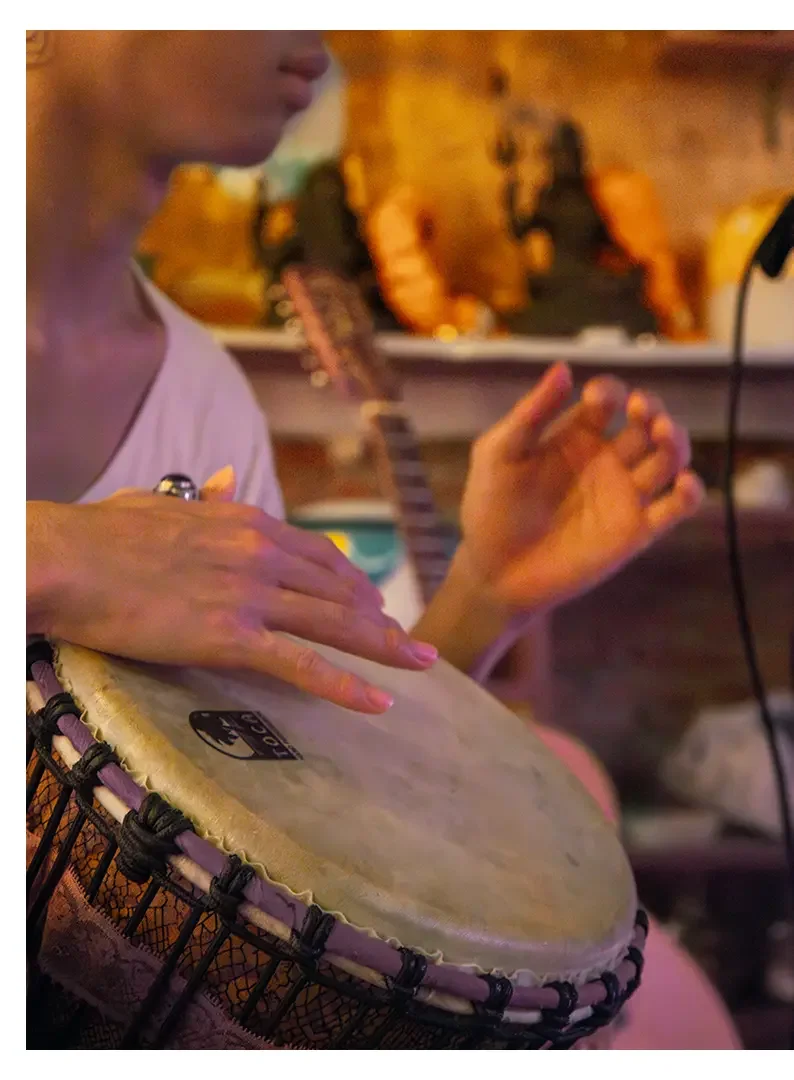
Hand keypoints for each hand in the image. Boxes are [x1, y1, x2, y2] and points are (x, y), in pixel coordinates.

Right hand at [27, 468, 437, 712]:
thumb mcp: (164, 501)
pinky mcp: (231, 635)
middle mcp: (261, 555)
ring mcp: (250, 595)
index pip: (317, 555)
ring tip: (420, 663)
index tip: (374, 601)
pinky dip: (346, 686)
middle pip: (339, 591)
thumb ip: (207, 498)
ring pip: (335, 623)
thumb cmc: (102, 532)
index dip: (352, 582)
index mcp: (246, 522)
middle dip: (381, 618)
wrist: (68, 557)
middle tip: (412, 641)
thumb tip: (227, 482)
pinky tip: (379, 701)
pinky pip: (302, 665)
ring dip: (385, 646)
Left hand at [460, 363, 704, 610]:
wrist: (495, 572)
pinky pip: (675, 508)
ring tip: (665, 432)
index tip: (596, 398)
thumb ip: (530, 413)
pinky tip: (684, 482)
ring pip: (668, 458)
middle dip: (651, 407)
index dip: (609, 391)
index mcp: (575, 435)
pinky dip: (691, 493)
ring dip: (676, 440)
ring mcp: (622, 494)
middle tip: (642, 408)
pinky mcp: (635, 531)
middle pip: (646, 422)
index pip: (607, 399)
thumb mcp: (500, 454)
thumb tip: (564, 368)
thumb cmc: (490, 509)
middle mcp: (605, 460)